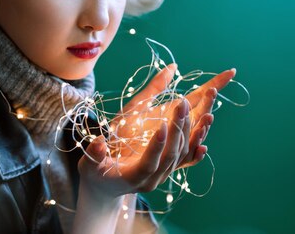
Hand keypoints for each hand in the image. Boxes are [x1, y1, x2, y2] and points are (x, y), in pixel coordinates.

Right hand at [77, 64, 236, 198]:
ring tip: (193, 106)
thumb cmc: (94, 174)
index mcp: (132, 178)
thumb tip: (99, 141)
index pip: (149, 163)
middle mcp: (151, 180)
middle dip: (177, 129)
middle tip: (182, 104)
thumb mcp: (90, 164)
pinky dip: (195, 141)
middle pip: (169, 156)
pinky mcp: (166, 170)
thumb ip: (95, 153)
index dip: (156, 146)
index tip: (162, 126)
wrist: (105, 189)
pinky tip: (204, 126)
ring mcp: (161, 176)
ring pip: (180, 154)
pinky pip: (185, 156)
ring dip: (188, 131)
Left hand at [116, 64, 235, 168]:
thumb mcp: (139, 104)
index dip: (214, 85)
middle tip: (212, 91)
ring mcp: (170, 149)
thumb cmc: (124, 131)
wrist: (108, 159)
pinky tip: (192, 142)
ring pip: (191, 140)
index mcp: (173, 116)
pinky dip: (186, 153)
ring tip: (206, 115)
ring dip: (200, 128)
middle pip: (199, 118)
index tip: (230, 71)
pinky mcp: (159, 165)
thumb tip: (174, 66)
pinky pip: (177, 160)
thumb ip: (156, 87)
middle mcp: (176, 133)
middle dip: (207, 106)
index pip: (198, 100)